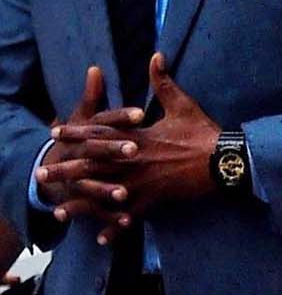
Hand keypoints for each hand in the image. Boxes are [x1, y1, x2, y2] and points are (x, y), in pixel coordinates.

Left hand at [48, 57, 221, 230]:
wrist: (224, 162)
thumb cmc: (204, 133)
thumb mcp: (183, 104)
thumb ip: (164, 82)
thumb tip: (155, 55)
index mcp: (138, 137)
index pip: (100, 133)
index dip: (77, 132)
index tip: (57, 132)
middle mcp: (134, 161)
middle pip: (93, 166)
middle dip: (67, 170)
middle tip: (44, 173)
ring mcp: (143, 183)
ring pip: (105, 194)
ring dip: (81, 203)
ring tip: (60, 211)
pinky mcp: (156, 200)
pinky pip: (130, 217)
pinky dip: (115, 229)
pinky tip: (100, 239)